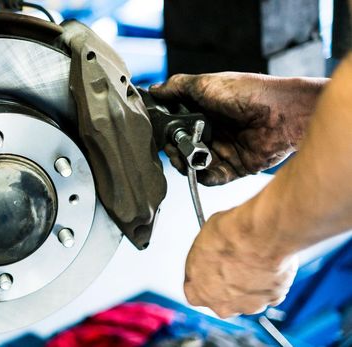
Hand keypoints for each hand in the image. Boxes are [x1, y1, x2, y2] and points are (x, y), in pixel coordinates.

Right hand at [150, 72, 324, 184]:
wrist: (282, 113)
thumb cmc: (248, 93)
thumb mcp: (205, 84)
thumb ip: (176, 87)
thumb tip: (154, 90)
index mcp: (203, 111)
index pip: (175, 125)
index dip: (165, 130)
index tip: (158, 132)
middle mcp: (211, 132)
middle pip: (180, 147)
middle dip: (172, 149)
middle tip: (172, 146)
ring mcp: (222, 150)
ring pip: (192, 165)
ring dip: (184, 163)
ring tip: (187, 156)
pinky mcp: (234, 168)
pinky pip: (211, 178)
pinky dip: (203, 176)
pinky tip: (201, 168)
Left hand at [183, 208, 298, 317]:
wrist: (261, 235)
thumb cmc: (230, 236)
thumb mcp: (201, 242)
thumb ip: (203, 258)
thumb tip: (208, 252)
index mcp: (200, 292)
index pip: (194, 292)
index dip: (201, 279)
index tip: (205, 268)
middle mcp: (223, 305)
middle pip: (221, 299)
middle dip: (224, 284)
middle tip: (230, 263)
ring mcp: (250, 305)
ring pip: (246, 298)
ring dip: (247, 284)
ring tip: (251, 261)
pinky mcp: (273, 299)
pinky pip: (269, 292)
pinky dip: (268, 282)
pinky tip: (266, 264)